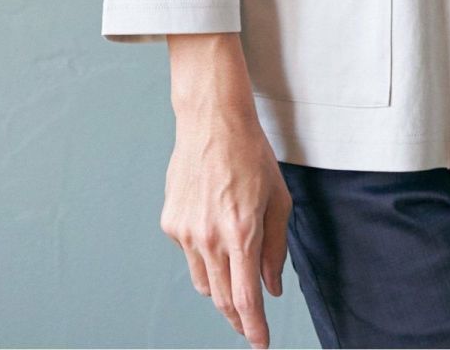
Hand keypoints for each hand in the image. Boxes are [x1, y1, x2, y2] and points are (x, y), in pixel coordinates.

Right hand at [160, 113, 291, 348]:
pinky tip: (214, 231)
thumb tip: (271, 288)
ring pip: (204, 282)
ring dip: (221, 290)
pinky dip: (205, 256)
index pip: (245, 298)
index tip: (260, 342)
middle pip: (222, 298)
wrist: (212, 121)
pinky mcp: (171, 223)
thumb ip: (276, 247)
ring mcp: (186, 232)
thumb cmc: (251, 154)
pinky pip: (191, 255)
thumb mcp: (278, 198)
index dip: (253, 327)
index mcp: (241, 232)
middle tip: (249, 325)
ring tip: (235, 280)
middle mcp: (210, 237)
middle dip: (238, 317)